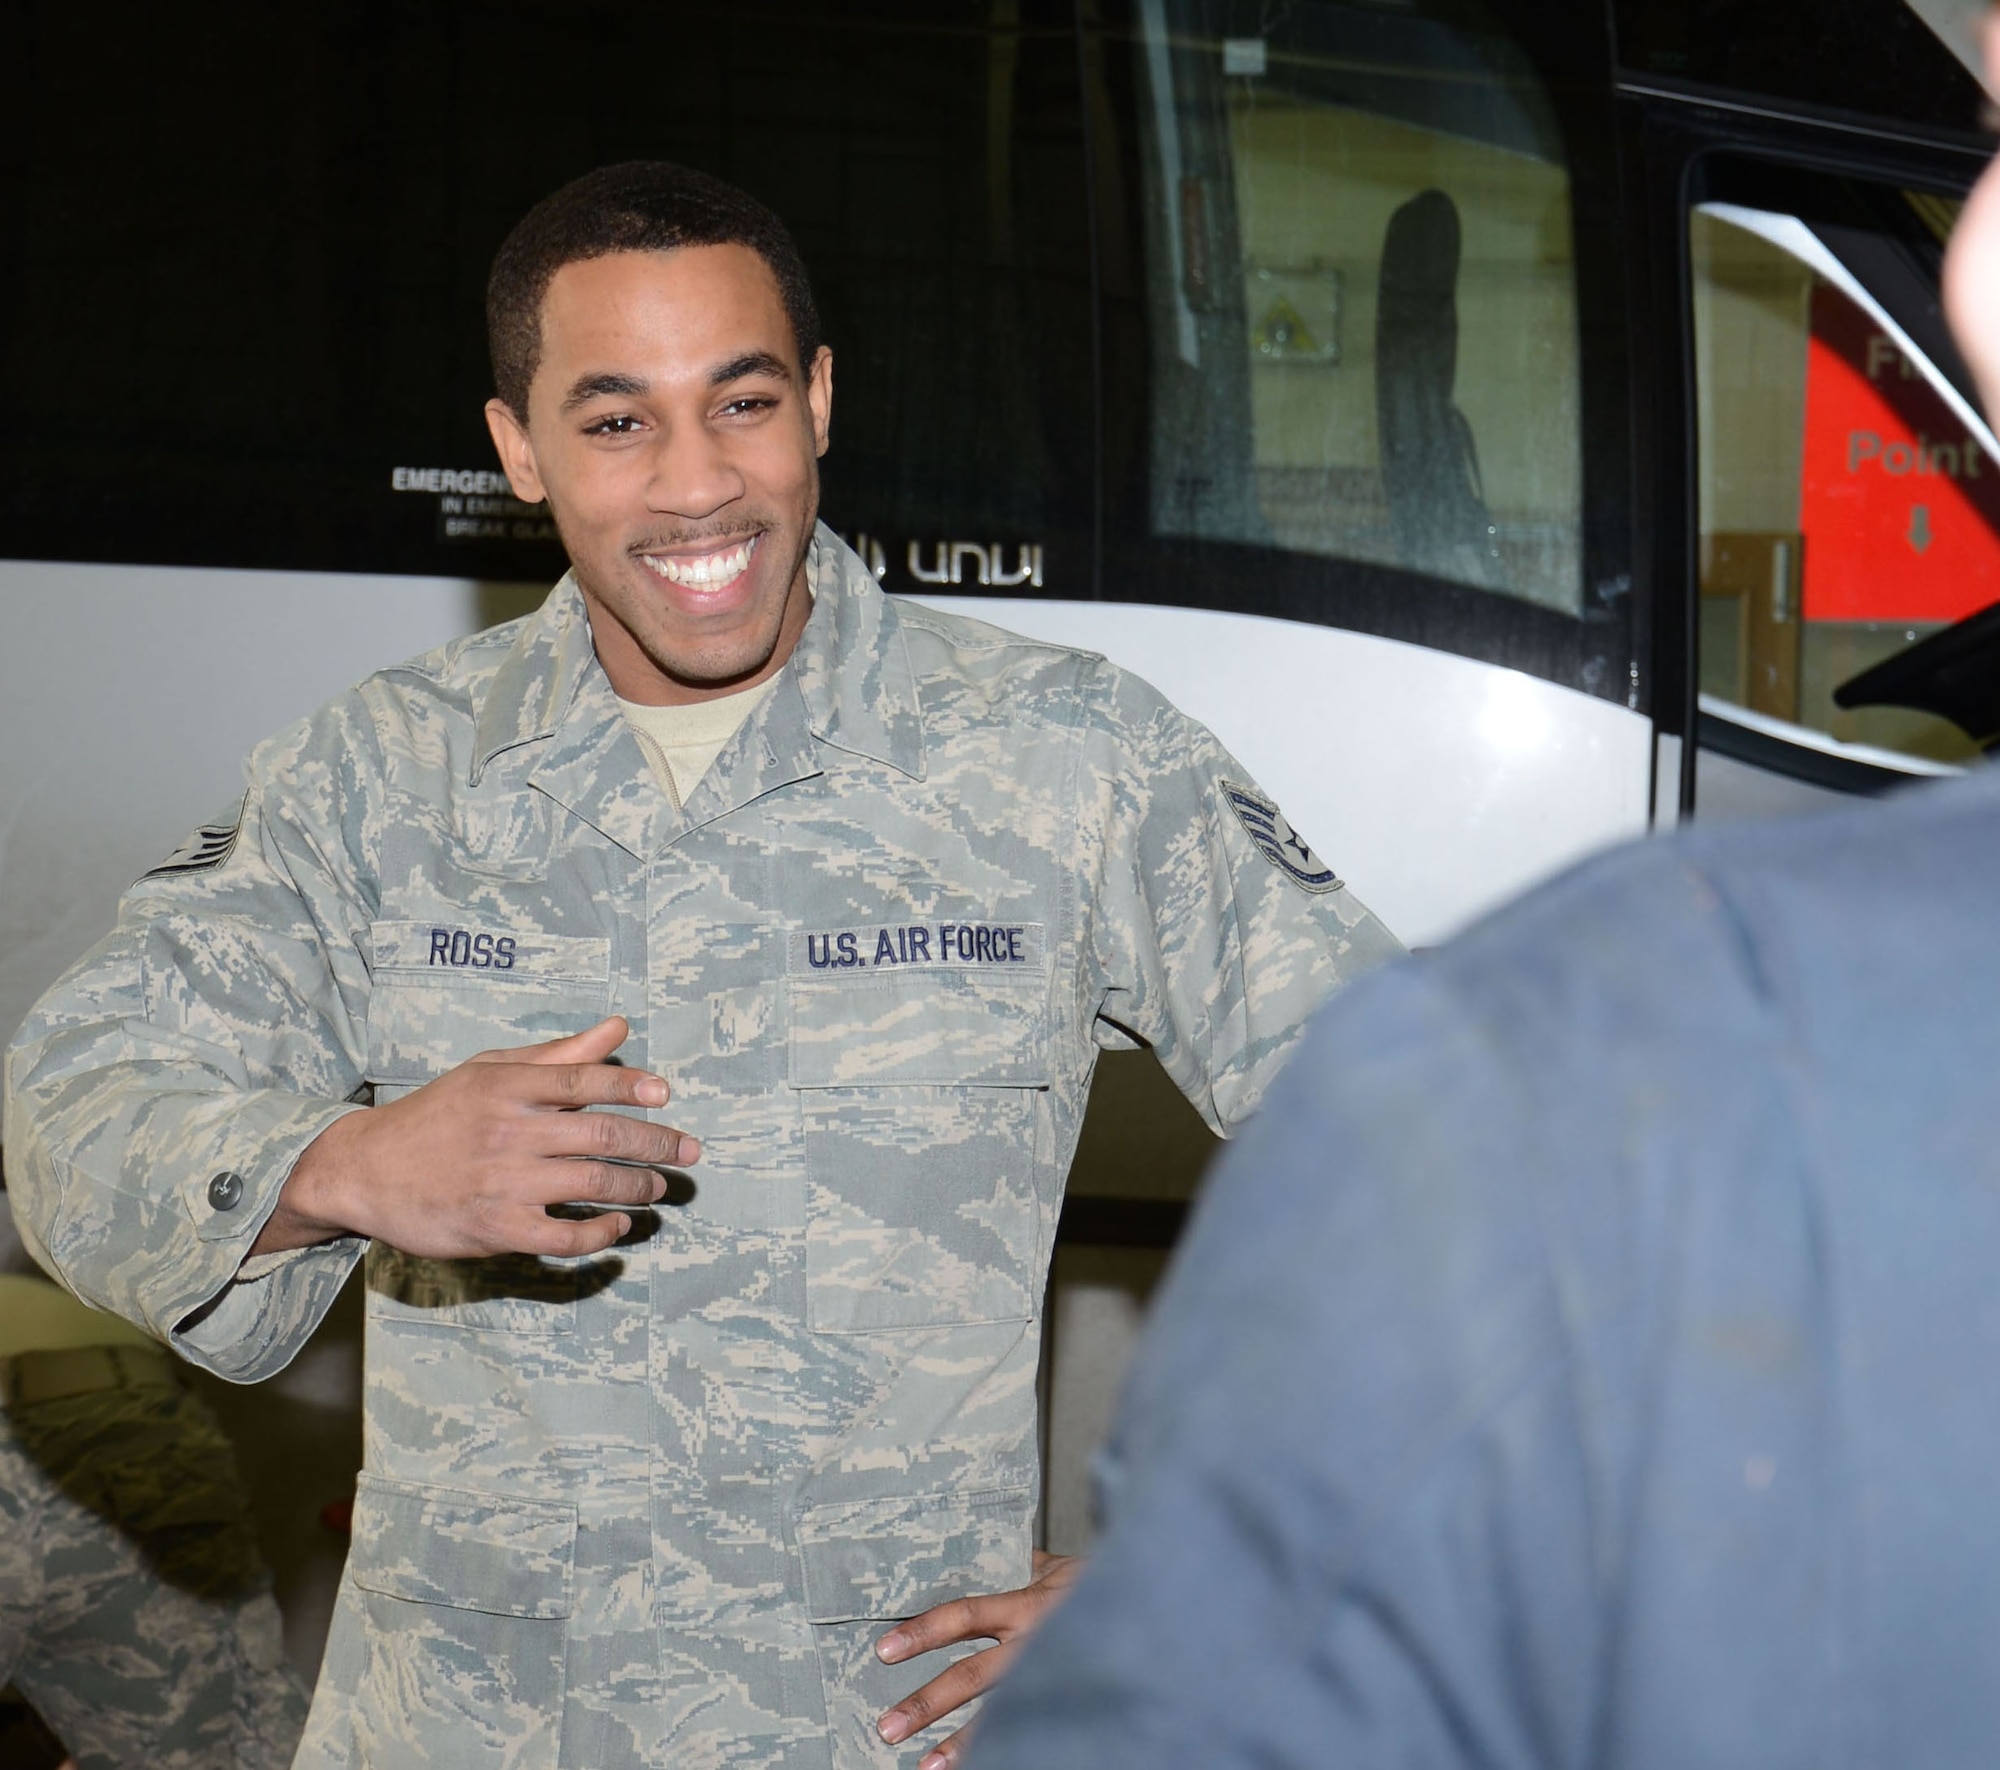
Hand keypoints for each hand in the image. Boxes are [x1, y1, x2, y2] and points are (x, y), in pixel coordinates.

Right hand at [254, 1016, 698, 1259]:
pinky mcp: (496, 1227)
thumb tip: (618, 1027)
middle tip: (689, 1151)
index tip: (666, 1095)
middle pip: (604, 1135)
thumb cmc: (437, 1115)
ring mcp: (504, 1182)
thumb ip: (557, 1055)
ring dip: (639, 1188)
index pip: (585, 1081)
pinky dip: (600, 1234)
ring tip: (659, 1188)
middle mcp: (510, 1131)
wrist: (365, 1170)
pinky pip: (564, 1236)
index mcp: (508, 1087)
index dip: (632, 1086)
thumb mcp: (489, 1072)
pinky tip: (618, 1228)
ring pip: (594, 1185)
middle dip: (657, 1144)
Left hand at [874, 1551, 1083, 1767]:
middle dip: (928, 1704)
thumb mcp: (1055, 1567)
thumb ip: (1016, 1568)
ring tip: (925, 1767)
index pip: (965, 1615)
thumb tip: (974, 1555)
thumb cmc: (1097, 1584)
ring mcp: (1050, 1675)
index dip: (924, 1632)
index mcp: (1026, 1605)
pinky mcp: (1068, 1700)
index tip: (884, 1651)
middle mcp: (1035, 1643)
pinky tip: (979, 1766)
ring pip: (1000, 1714)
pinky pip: (1030, 1726)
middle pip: (973, 1677)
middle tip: (888, 1727)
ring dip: (960, 1744)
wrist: (1149, 1605)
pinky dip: (1004, 1746)